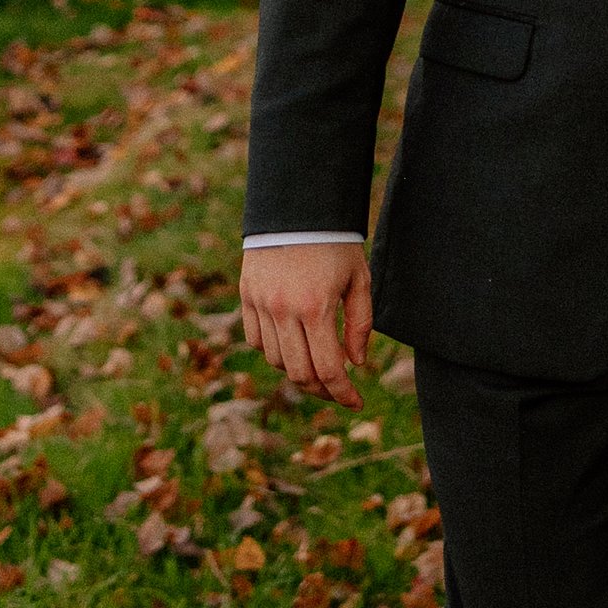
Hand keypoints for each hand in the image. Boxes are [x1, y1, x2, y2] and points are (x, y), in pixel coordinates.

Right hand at [241, 241, 373, 404]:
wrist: (297, 205)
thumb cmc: (336, 242)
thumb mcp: (359, 278)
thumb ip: (360, 323)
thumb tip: (356, 363)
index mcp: (316, 308)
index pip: (329, 370)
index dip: (343, 394)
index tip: (356, 402)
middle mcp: (284, 311)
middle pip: (300, 374)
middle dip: (322, 390)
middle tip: (338, 390)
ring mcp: (261, 304)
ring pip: (276, 361)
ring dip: (299, 371)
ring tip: (318, 366)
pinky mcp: (247, 296)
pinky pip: (256, 340)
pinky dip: (274, 351)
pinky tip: (292, 347)